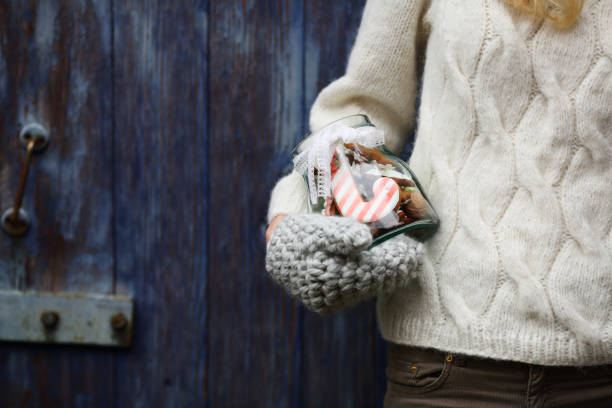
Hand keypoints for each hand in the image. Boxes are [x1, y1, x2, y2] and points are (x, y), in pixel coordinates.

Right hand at [265, 213, 423, 314]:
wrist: (274, 250)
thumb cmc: (297, 235)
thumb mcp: (316, 229)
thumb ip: (340, 233)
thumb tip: (365, 240)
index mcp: (331, 276)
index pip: (374, 270)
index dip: (397, 261)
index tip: (416, 252)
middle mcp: (332, 295)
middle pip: (374, 282)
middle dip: (396, 268)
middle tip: (415, 255)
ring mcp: (331, 301)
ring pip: (367, 288)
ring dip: (386, 274)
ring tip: (404, 259)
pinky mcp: (328, 302)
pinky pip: (357, 291)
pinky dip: (372, 279)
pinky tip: (384, 268)